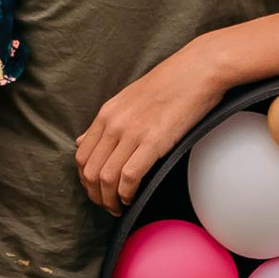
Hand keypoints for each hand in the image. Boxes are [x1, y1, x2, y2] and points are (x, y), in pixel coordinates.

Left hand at [74, 37, 234, 213]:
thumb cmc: (169, 84)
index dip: (85, 180)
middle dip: (96, 196)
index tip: (97, 190)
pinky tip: (133, 198)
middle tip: (108, 205)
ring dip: (110, 200)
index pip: (81, 156)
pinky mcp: (153, 141)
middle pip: (90, 172)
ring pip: (106, 178)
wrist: (197, 70)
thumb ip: (105, 123)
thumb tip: (84, 141)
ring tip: (119, 207)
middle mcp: (114, 123)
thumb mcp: (127, 99)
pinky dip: (127, 194)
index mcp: (106, 114)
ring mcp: (132, 132)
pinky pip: (129, 177)